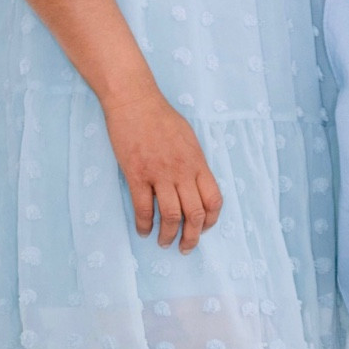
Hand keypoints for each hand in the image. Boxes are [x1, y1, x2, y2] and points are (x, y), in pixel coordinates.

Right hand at [103, 91, 222, 251]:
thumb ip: (193, 163)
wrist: (134, 100)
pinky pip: (143, 208)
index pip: (214, 200)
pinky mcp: (137, 174)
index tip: (204, 229)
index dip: (211, 220)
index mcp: (197, 162)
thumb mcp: (188, 138)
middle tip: (185, 248)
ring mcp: (159, 173)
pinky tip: (143, 230)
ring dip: (168, 235)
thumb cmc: (161, 116)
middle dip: (192, 237)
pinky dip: (144, 224)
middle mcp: (182, 171)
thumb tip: (196, 184)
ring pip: (170, 215)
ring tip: (164, 243)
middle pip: (194, 213)